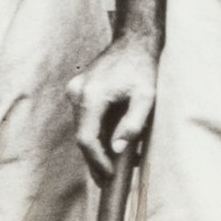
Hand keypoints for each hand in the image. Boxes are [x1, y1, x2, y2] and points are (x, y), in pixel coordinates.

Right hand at [69, 31, 158, 176]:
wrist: (133, 40)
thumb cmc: (143, 68)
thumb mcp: (146, 97)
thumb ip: (132, 125)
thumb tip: (118, 150)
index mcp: (91, 95)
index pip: (87, 138)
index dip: (97, 160)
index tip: (110, 175)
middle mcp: (77, 92)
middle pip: (82, 135)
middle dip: (95, 159)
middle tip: (108, 180)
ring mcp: (75, 90)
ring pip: (82, 128)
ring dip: (96, 147)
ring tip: (113, 165)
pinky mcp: (78, 89)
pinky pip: (85, 118)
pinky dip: (96, 132)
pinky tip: (110, 144)